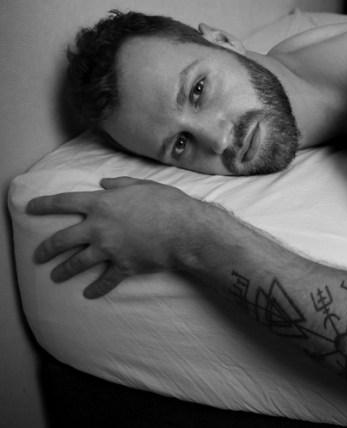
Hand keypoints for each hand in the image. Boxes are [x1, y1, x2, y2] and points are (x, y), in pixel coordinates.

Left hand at [27, 176, 208, 298]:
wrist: (185, 230)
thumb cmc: (167, 203)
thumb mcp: (143, 184)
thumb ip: (120, 183)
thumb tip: (105, 182)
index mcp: (101, 204)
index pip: (63, 202)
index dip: (43, 205)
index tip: (30, 208)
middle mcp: (98, 228)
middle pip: (62, 240)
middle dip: (46, 249)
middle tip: (37, 256)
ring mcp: (109, 249)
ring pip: (78, 263)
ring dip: (64, 271)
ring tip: (55, 277)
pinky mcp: (123, 266)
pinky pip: (105, 281)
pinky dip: (97, 289)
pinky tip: (89, 294)